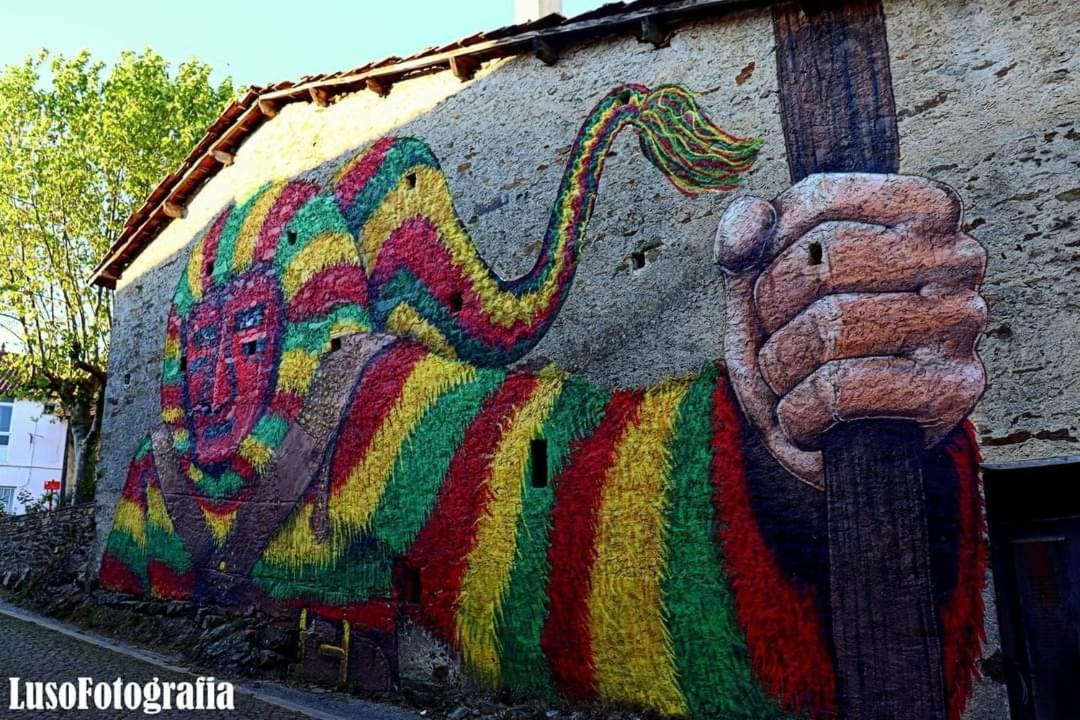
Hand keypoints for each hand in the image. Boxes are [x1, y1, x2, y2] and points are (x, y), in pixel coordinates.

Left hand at [715, 174, 986, 487]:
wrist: (840, 445)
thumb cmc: (802, 346)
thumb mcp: (759, 284)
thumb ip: (743, 240)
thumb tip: (754, 218)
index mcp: (921, 208)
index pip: (816, 199)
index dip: (771, 251)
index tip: (783, 285)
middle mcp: (957, 255)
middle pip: (821, 262)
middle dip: (773, 314)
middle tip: (786, 343)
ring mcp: (963, 322)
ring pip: (829, 328)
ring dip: (781, 369)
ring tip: (797, 383)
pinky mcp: (955, 390)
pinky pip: (839, 390)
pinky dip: (799, 414)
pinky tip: (815, 421)